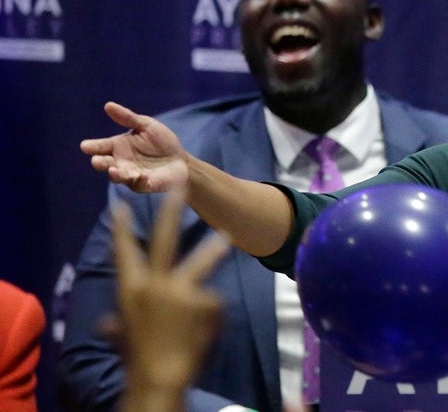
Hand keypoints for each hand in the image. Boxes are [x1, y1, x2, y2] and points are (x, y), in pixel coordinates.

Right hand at [81, 102, 188, 192]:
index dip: (92, 146)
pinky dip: (140, 181)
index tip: (85, 146)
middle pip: (104, 164)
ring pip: (118, 177)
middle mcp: (120, 162)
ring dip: (115, 174)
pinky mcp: (144, 185)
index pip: (101, 146)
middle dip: (100, 163)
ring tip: (113, 170)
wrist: (180, 160)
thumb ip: (128, 118)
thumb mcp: (146, 126)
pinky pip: (139, 185)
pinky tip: (142, 175)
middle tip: (96, 161)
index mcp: (118, 146)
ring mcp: (130, 175)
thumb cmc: (161, 142)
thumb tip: (108, 105)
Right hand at [108, 188, 229, 411]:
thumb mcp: (124, 337)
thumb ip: (118, 325)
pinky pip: (212, 302)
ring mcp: (180, 289)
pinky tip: (203, 330)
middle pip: (164, 237)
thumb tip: (107, 325)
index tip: (119, 204)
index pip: (123, 252)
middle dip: (171, 210)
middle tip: (181, 185)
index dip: (120, 228)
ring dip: (213, 249)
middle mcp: (154, 283)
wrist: (160, 377)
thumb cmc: (140, 359)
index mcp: (130, 290)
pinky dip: (210, 316)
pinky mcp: (203, 300)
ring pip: (200, 261)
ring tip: (226, 237)